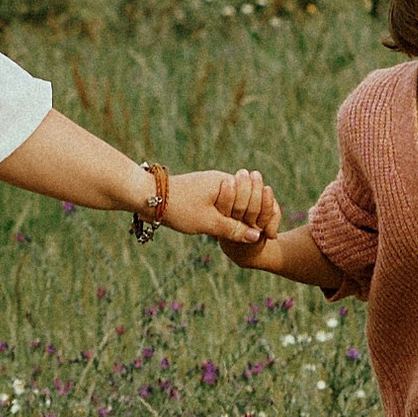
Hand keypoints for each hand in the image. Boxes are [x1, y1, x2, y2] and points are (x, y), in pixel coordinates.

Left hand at [161, 167, 280, 247]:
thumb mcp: (207, 222)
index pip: (258, 197)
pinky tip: (234, 229)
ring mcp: (214, 185)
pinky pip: (227, 204)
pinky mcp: (205, 192)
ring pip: (239, 202)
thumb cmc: (177, 207)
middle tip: (268, 235)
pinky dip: (233, 216)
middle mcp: (223, 180)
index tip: (270, 235)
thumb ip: (232, 229)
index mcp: (227, 183)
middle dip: (260, 216)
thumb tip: (256, 236)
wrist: (147, 196)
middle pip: (251, 198)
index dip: (267, 216)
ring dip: (246, 217)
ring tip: (254, 234)